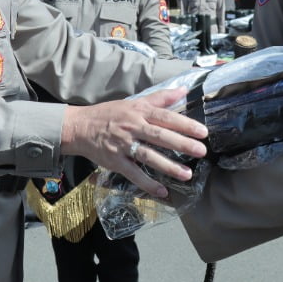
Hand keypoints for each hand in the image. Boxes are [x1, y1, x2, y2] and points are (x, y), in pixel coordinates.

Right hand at [61, 88, 207, 197]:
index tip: (203, 132)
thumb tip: (183, 90)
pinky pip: (133, 173)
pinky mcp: (114, 161)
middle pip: (160, 136)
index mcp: (139, 112)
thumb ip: (160, 98)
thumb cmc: (109, 114)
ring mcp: (122, 145)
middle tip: (201, 151)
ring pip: (148, 156)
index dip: (185, 124)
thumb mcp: (134, 102)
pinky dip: (147, 183)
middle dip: (182, 144)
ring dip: (168, 166)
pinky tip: (162, 190)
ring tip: (187, 174)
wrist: (79, 127)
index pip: (165, 117)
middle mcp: (132, 127)